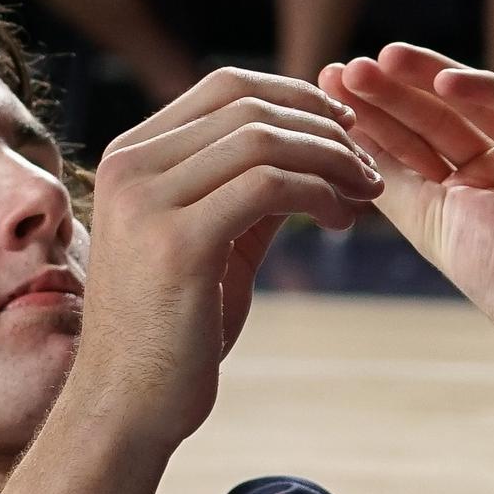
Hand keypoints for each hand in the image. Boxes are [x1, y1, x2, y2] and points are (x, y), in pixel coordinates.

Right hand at [70, 69, 377, 450]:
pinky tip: (341, 220)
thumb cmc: (172, 332)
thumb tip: (311, 147)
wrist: (127, 407)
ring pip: (262, 139)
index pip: (225, 86)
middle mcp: (129, 166)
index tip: (344, 127)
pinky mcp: (177, 242)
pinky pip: (268, 186)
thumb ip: (246, 190)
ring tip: (363, 193)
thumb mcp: (210, 242)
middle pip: (248, 105)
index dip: (295, 95)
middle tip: (366, 165)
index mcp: (130, 156)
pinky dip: (319, 193)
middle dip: (322, 127)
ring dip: (329, 159)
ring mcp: (147, 201)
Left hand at [320, 41, 493, 329]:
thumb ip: (388, 176)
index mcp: (465, 195)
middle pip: (438, 118)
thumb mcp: (427, 219)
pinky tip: (443, 81)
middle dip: (394, 93)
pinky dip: (485, 88)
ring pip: (475, 102)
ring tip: (384, 59)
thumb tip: (340, 136)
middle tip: (351, 68)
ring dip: (428, 78)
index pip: (413, 146)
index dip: (373, 118)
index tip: (329, 87)